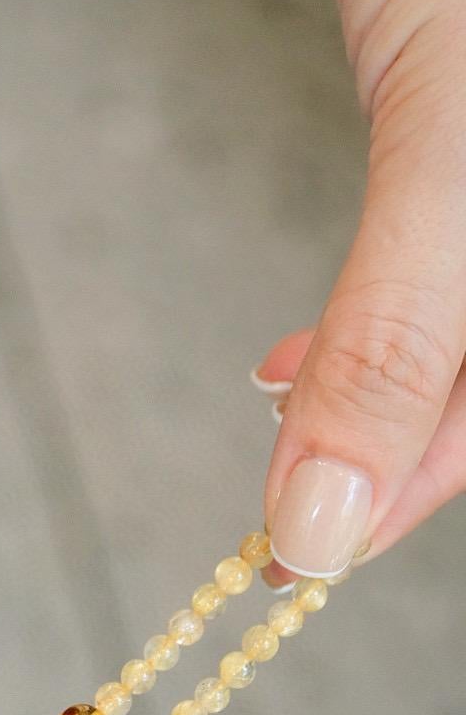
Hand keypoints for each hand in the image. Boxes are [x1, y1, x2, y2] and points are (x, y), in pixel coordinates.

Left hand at [257, 0, 465, 583]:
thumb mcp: (454, 152)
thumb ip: (396, 343)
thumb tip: (321, 533)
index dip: (408, 496)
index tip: (293, 563)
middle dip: (377, 446)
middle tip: (267, 505)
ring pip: (460, 341)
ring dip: (366, 393)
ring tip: (279, 413)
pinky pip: (440, 281)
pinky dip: (370, 325)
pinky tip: (296, 352)